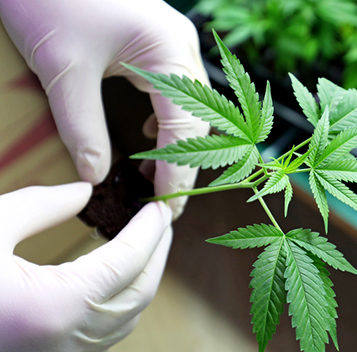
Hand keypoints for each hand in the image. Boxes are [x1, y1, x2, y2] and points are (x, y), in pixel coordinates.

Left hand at [0, 0, 210, 217]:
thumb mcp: (64, 69)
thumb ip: (82, 127)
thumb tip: (95, 177)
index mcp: (168, 51)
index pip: (186, 128)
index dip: (179, 173)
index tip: (166, 209)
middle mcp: (182, 47)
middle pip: (198, 121)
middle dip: (184, 164)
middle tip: (164, 203)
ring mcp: (174, 43)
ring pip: (191, 108)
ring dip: (178, 145)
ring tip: (155, 178)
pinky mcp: (159, 42)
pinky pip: (177, 92)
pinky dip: (168, 122)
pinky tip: (150, 137)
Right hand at [0, 183, 171, 351]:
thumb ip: (41, 207)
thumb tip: (84, 193)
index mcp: (58, 306)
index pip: (129, 261)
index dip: (150, 231)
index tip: (161, 207)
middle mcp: (67, 343)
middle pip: (139, 294)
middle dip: (156, 256)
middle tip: (160, 224)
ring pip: (124, 323)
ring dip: (139, 284)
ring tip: (141, 250)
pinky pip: (101, 343)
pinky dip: (117, 312)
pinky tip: (109, 290)